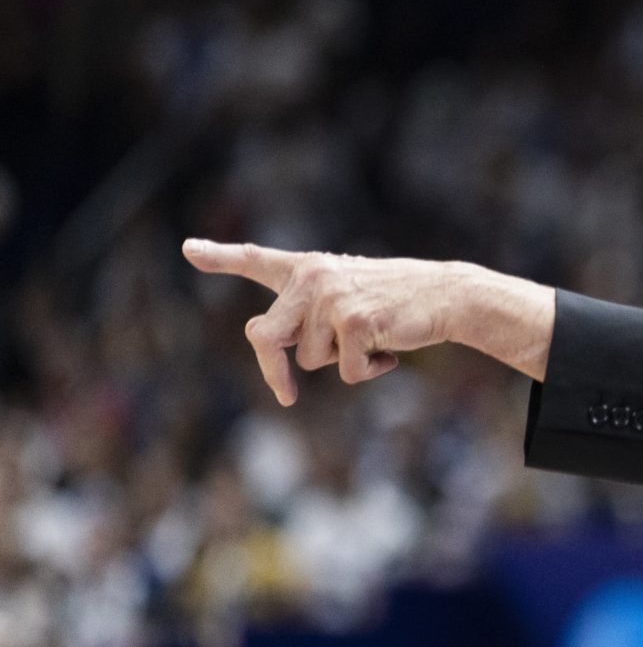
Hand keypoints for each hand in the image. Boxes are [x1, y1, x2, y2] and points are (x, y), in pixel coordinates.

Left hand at [182, 239, 460, 405]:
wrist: (448, 296)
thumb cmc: (399, 302)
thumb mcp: (349, 297)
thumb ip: (308, 313)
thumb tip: (261, 335)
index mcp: (308, 269)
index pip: (257, 260)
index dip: (221, 257)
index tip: (189, 250)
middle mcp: (313, 277)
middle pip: (263, 336)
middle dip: (274, 372)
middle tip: (285, 395)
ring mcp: (332, 298)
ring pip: (311, 360)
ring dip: (341, 363)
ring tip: (373, 342)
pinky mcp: (355, 320)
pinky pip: (346, 371)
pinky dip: (368, 370)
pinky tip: (389, 351)